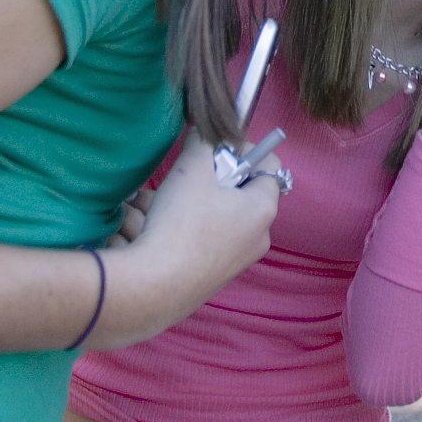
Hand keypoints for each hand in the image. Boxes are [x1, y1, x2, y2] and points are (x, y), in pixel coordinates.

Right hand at [92, 132, 280, 347]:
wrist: (155, 288)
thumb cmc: (182, 223)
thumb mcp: (192, 169)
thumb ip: (203, 142)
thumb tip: (206, 132)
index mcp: (264, 208)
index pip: (268, 162)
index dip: (243, 148)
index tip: (215, 148)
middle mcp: (258, 236)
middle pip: (240, 189)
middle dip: (210, 176)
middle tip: (186, 176)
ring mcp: (236, 260)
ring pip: (215, 214)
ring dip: (188, 201)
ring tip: (157, 202)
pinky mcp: (212, 276)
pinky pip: (201, 238)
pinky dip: (181, 226)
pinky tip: (153, 227)